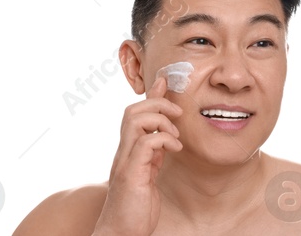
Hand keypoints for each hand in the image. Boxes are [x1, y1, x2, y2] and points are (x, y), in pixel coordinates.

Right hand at [93, 76, 183, 235]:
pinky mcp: (131, 174)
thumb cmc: (137, 205)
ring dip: (161, 120)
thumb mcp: (150, 172)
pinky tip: (176, 150)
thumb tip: (167, 136)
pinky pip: (146, 143)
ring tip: (176, 136)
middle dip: (157, 103)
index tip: (166, 81)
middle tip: (178, 114)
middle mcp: (124, 152)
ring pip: (135, 120)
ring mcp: (125, 161)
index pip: (136, 113)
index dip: (152, 95)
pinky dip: (164, 140)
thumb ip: (155, 153)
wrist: (123, 231)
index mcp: (130, 150)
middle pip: (132, 110)